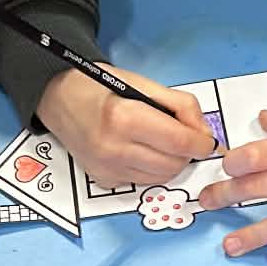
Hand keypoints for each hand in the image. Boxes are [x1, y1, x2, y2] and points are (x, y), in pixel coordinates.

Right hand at [35, 67, 220, 185]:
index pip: (180, 142)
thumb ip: (181, 106)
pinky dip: (151, 169)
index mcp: (125, 118)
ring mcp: (107, 168)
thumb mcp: (144, 84)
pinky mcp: (103, 180)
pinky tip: (140, 150)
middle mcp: (113, 148)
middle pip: (174, 164)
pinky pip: (143, 181)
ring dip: (171, 162)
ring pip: (161, 177)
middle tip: (182, 136)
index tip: (207, 141)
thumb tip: (204, 134)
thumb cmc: (101, 86)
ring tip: (161, 142)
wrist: (59, 99)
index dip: (202, 143)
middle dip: (187, 153)